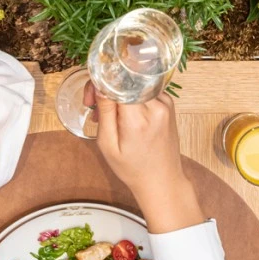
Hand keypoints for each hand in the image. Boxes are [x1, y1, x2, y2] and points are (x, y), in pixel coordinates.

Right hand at [88, 87, 203, 233]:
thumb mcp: (109, 145)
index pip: (117, 82)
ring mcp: (166, 103)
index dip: (100, 84)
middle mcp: (156, 106)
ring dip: (118, 92)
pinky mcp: (169, 103)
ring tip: (109, 115)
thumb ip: (105, 112)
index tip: (89, 99)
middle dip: (106, 87)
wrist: (162, 180)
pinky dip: (131, 96)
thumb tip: (98, 84)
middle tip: (93, 107)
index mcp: (139, 119)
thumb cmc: (133, 168)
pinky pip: (144, 89)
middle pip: (125, 79)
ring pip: (134, 83)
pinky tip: (123, 114)